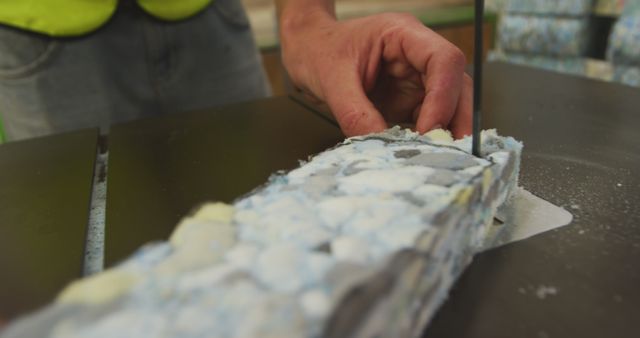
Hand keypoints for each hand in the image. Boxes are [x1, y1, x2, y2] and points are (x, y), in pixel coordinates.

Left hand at [280, 11, 471, 137]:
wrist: (307, 51)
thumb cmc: (318, 51)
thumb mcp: (331, 80)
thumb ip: (355, 113)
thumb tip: (379, 144)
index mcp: (403, 35)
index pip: (443, 60)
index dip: (443, 95)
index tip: (428, 128)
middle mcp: (417, 56)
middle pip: (456, 84)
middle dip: (455, 118)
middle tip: (449, 151)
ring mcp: (414, 79)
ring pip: (447, 105)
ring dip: (443, 131)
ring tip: (431, 156)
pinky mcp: (407, 100)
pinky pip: (426, 120)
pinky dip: (424, 138)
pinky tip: (414, 153)